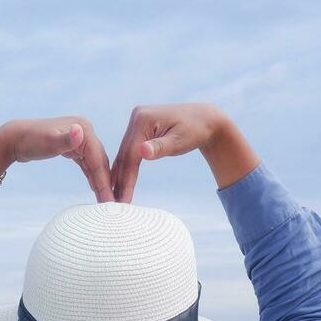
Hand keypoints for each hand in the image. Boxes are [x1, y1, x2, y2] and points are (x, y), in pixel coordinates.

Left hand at [3, 116, 112, 202]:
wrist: (14, 138)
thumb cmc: (30, 141)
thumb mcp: (48, 142)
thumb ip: (65, 140)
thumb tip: (79, 131)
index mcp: (84, 129)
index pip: (98, 159)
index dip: (104, 181)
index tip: (109, 200)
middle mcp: (85, 130)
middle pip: (99, 161)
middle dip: (106, 183)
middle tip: (112, 205)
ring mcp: (79, 137)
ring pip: (94, 163)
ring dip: (100, 181)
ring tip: (106, 200)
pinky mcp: (73, 146)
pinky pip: (86, 162)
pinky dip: (91, 175)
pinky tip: (96, 188)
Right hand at [110, 103, 258, 201]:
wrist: (205, 119)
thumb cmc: (196, 131)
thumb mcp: (180, 141)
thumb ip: (160, 147)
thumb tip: (142, 151)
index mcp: (143, 119)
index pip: (131, 154)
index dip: (126, 178)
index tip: (123, 199)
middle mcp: (136, 117)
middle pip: (124, 153)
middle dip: (120, 179)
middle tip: (115, 203)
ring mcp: (137, 121)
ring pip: (125, 152)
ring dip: (120, 174)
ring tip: (115, 197)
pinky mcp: (140, 127)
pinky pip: (130, 150)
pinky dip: (127, 166)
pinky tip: (121, 182)